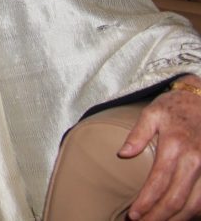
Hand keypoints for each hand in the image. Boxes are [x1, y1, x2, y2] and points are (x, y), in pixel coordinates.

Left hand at [120, 75, 200, 219]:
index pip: (158, 182)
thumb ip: (137, 134)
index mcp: (175, 146)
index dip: (145, 202)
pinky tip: (179, 217)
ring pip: (194, 204)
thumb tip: (122, 154)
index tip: (132, 214)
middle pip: (176, 198)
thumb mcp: (152, 113)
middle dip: (158, 216)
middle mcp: (194, 160)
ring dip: (176, 218)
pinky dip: (193, 212)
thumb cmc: (174, 106)